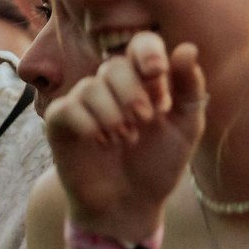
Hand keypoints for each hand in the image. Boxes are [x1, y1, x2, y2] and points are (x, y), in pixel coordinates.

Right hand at [45, 32, 206, 236]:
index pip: (140, 45)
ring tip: (124, 139)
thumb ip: (189, 89)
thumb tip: (187, 48)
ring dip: (112, 115)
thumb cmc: (157, 164)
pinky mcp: (59, 122)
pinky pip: (67, 108)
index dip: (147, 53)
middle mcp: (109, 86)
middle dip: (132, 93)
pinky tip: (100, 143)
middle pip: (113, 65)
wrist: (130, 203)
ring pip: (90, 87)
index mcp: (141, 81)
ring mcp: (81, 102)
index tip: (157, 75)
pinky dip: (88, 125)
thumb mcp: (186, 127)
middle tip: (144, 121)